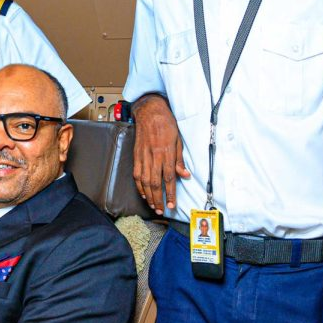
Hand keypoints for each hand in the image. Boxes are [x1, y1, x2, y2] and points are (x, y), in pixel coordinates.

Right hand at [131, 95, 189, 214]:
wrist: (150, 111)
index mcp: (166, 153)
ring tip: (153, 206)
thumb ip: (180, 160)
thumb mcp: (178, 140)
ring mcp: (144, 156)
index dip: (170, 194)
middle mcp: (154, 156)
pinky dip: (139, 186)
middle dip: (159, 199)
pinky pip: (137, 174)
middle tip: (162, 210)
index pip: (169, 178)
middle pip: (156, 183)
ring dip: (149, 196)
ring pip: (145, 181)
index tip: (172, 205)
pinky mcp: (136, 155)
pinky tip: (143, 193)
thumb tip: (185, 175)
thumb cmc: (166, 123)